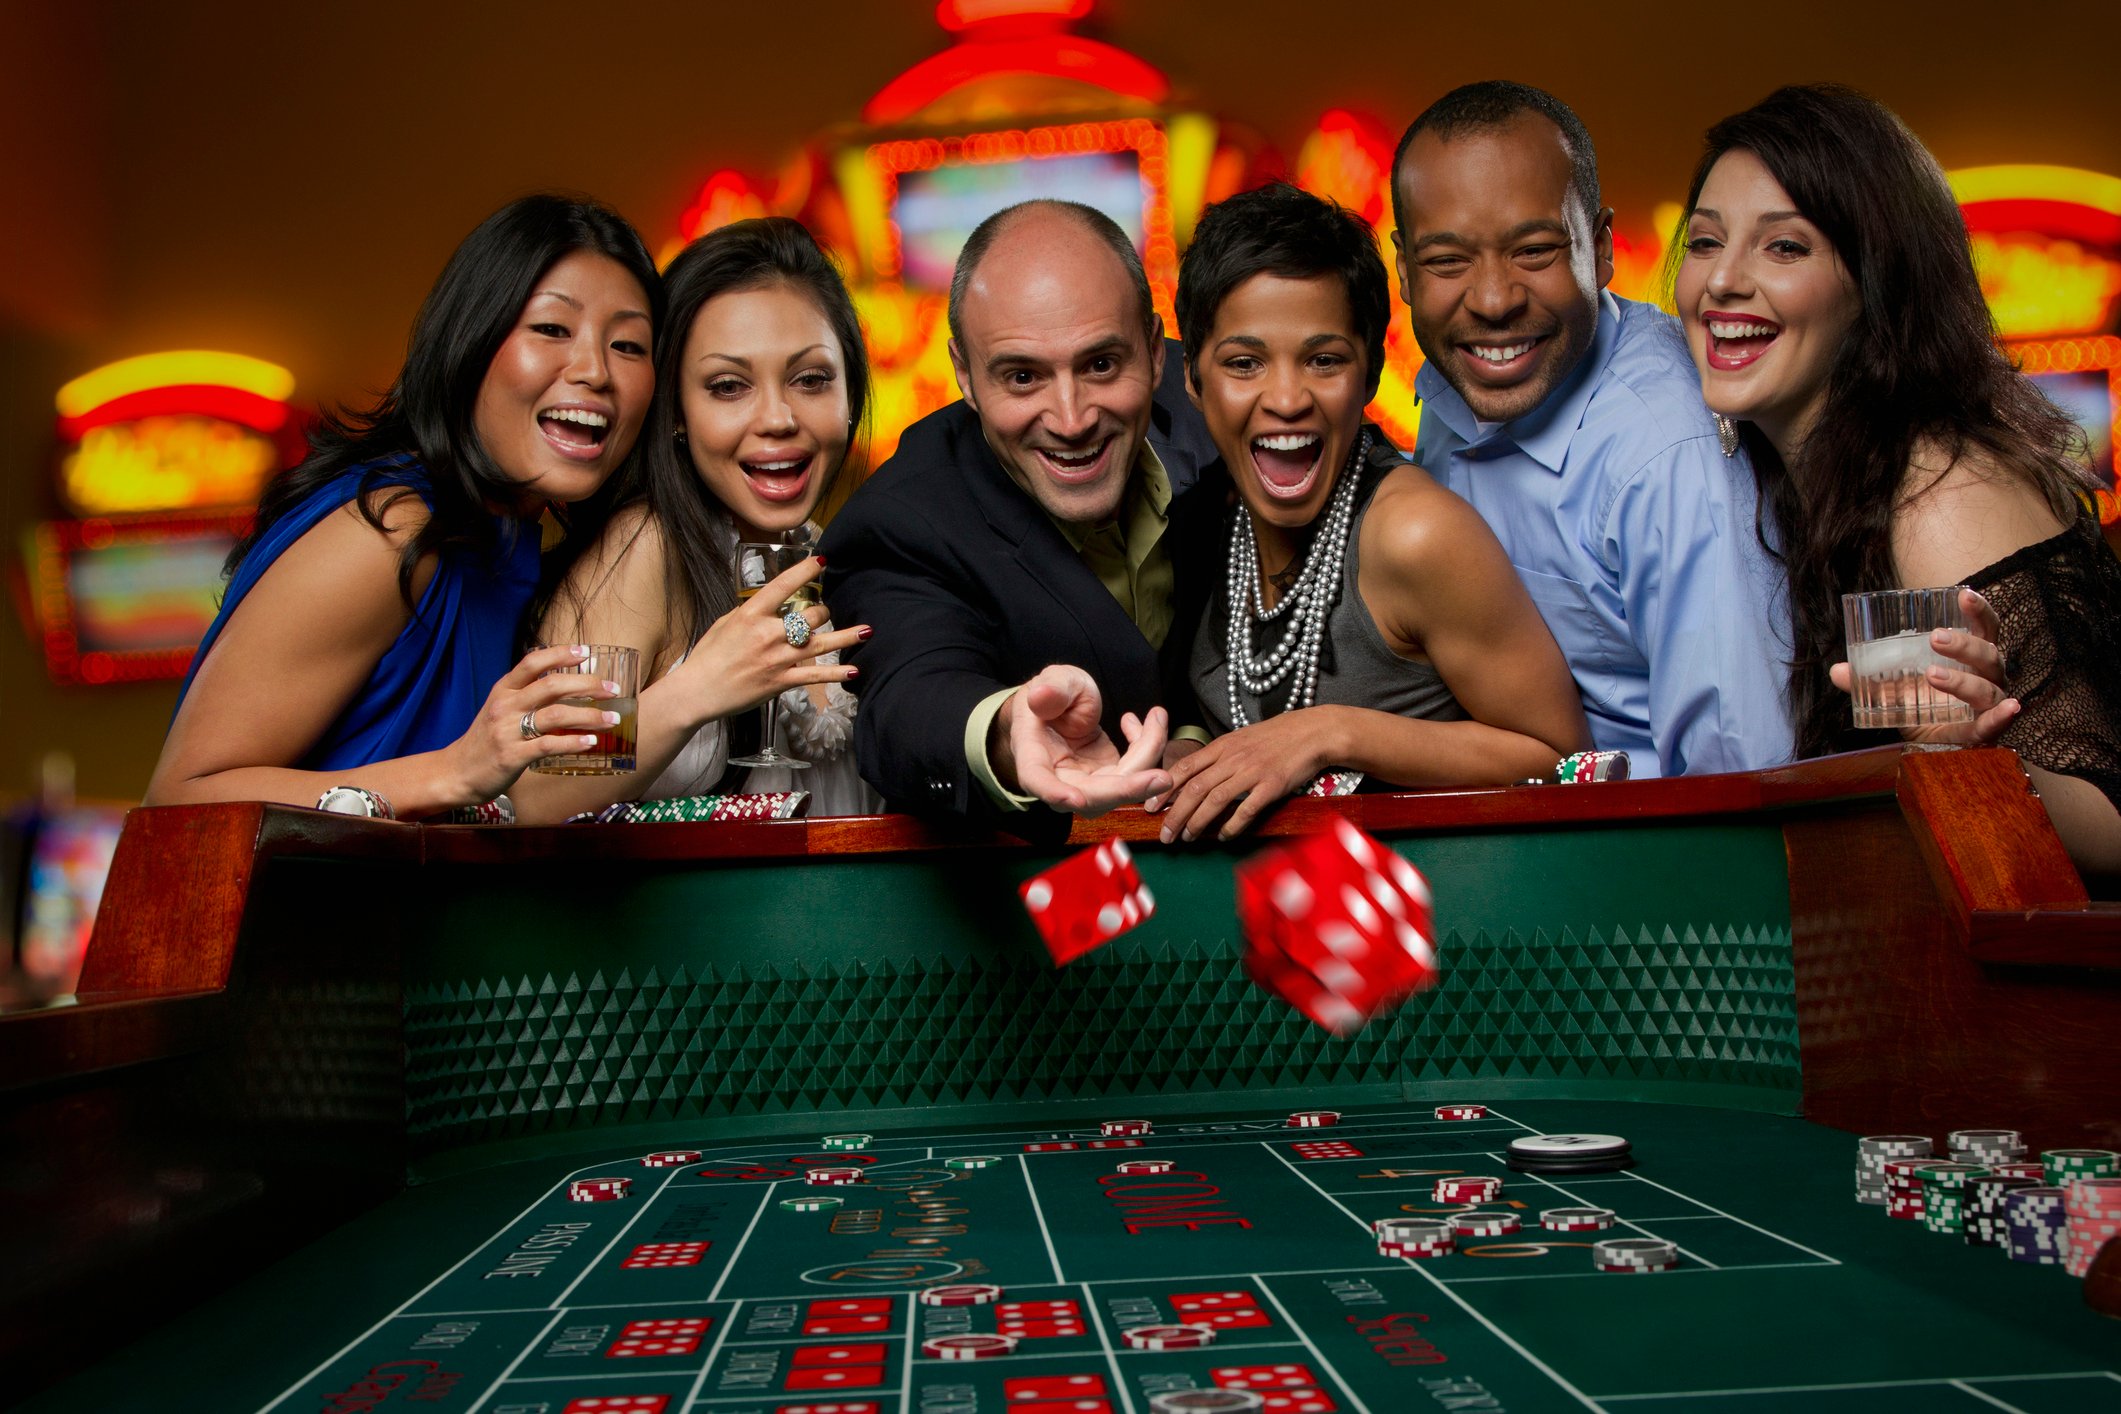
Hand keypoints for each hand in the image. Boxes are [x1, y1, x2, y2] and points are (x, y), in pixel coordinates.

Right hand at [443, 644, 625, 804]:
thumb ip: (526, 695)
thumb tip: (566, 684)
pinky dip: (574, 743)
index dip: (560, 654)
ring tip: (612, 719)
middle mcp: (505, 706)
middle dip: (587, 685)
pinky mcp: (512, 756)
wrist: (457, 772)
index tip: (585, 652)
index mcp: (503, 690)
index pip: (532, 662)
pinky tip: (591, 742)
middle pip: (551, 686)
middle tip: (613, 689)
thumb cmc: (486, 739)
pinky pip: (549, 745)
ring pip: (556, 715)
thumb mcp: (500, 709)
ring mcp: (508, 731)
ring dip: (589, 716)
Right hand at [670, 554, 866, 724]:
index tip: (821, 561)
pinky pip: (814, 676)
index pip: (783, 586)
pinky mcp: (781, 681)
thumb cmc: (709, 656)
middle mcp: (767, 634)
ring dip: (846, 636)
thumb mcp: (726, 623)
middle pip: (809, 617)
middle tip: (824, 613)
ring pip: (820, 644)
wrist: (698, 691)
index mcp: (751, 615)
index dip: (805, 571)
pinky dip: (836, 674)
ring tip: (867, 630)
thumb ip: (751, 612)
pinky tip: (853, 671)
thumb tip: (770, 603)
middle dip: (822, 613)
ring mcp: (776, 659)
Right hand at [996, 664, 1170, 815]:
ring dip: (1149, 754)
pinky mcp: (1109, 778)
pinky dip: (1149, 747)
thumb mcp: (1054, 680)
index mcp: (1033, 754)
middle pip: (1092, 796)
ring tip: (1156, 716)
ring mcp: (1086, 783)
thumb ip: (1052, 688)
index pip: (1038, 780)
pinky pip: (1136, 772)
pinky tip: (1143, 722)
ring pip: (1121, 786)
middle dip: (1128, 789)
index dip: (1054, 792)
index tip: (1076, 799)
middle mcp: (1059, 778)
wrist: (1063, 705)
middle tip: (1163, 778)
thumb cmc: (1053, 694)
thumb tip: (1041, 695)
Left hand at [1153, 710, 1328, 841]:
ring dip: (1198, 822)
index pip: (1185, 767)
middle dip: (1175, 814)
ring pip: (1215, 799)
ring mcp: (1252, 771)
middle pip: (1194, 788)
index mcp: (1222, 746)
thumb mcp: (1241, 739)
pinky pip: (1247, 809)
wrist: (1312, 732)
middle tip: (1165, 834)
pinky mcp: (1272, 785)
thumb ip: (1218, 756)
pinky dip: (1232, 825)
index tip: (1150, 807)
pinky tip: (1223, 836)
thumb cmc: (1275, 737)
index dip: (1165, 788)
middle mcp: (1233, 758)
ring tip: (1187, 838)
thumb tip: (1195, 776)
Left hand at [1828, 587, 2019, 744]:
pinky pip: (1995, 724)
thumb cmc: (1921, 706)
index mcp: (1971, 658)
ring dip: (1962, 680)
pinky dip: (2002, 717)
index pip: (1984, 628)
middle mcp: (1988, 677)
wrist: (1929, 748)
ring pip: (1986, 688)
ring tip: (1933, 674)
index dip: (1979, 611)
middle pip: (1987, 655)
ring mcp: (1990, 704)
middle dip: (1963, 644)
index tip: (1964, 595)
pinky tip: (2011, 708)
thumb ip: (1867, 680)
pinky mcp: (1985, 731)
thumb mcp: (1893, 689)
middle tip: (1935, 637)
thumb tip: (1836, 670)